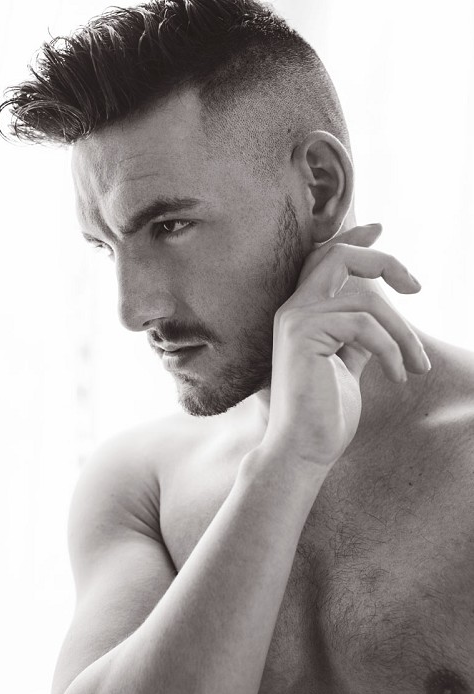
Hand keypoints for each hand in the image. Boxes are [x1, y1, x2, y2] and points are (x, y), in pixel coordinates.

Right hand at [261, 223, 430, 466]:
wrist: (304, 448)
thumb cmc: (325, 412)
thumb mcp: (347, 364)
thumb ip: (357, 336)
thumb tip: (380, 316)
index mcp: (302, 313)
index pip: (324, 259)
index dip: (354, 238)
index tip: (380, 228)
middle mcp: (293, 309)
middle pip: (339, 255)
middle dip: (384, 262)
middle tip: (416, 288)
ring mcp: (295, 320)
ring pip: (364, 299)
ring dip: (403, 333)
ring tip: (416, 366)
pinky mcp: (302, 335)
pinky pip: (363, 324)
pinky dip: (391, 350)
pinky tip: (399, 376)